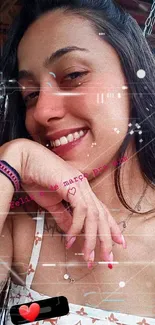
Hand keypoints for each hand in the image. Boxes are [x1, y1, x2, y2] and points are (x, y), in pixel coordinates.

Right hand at [1, 139, 124, 266]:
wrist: (25, 162)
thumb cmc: (37, 179)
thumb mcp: (52, 204)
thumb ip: (63, 217)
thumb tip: (72, 232)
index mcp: (82, 190)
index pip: (102, 211)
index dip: (111, 227)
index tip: (117, 243)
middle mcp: (85, 187)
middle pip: (102, 215)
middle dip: (107, 239)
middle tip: (108, 259)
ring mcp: (80, 185)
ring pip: (94, 216)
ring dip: (92, 238)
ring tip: (88, 256)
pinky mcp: (72, 185)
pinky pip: (81, 210)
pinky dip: (77, 227)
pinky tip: (71, 239)